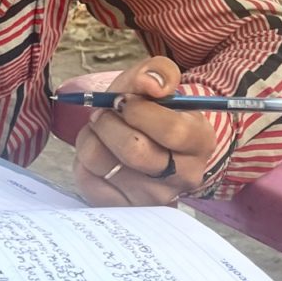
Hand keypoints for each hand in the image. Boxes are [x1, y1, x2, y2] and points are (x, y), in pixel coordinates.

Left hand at [72, 56, 215, 206]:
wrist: (151, 139)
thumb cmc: (154, 107)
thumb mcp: (159, 82)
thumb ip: (159, 72)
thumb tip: (150, 84)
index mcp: (200, 141)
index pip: (171, 130)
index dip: (137, 109)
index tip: (122, 99)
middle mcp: (183, 176)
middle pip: (134, 150)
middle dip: (108, 121)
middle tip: (104, 112)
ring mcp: (153, 197)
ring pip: (102, 162)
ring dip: (90, 136)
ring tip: (100, 129)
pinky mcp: (124, 207)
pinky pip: (86, 180)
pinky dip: (82, 159)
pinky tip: (97, 151)